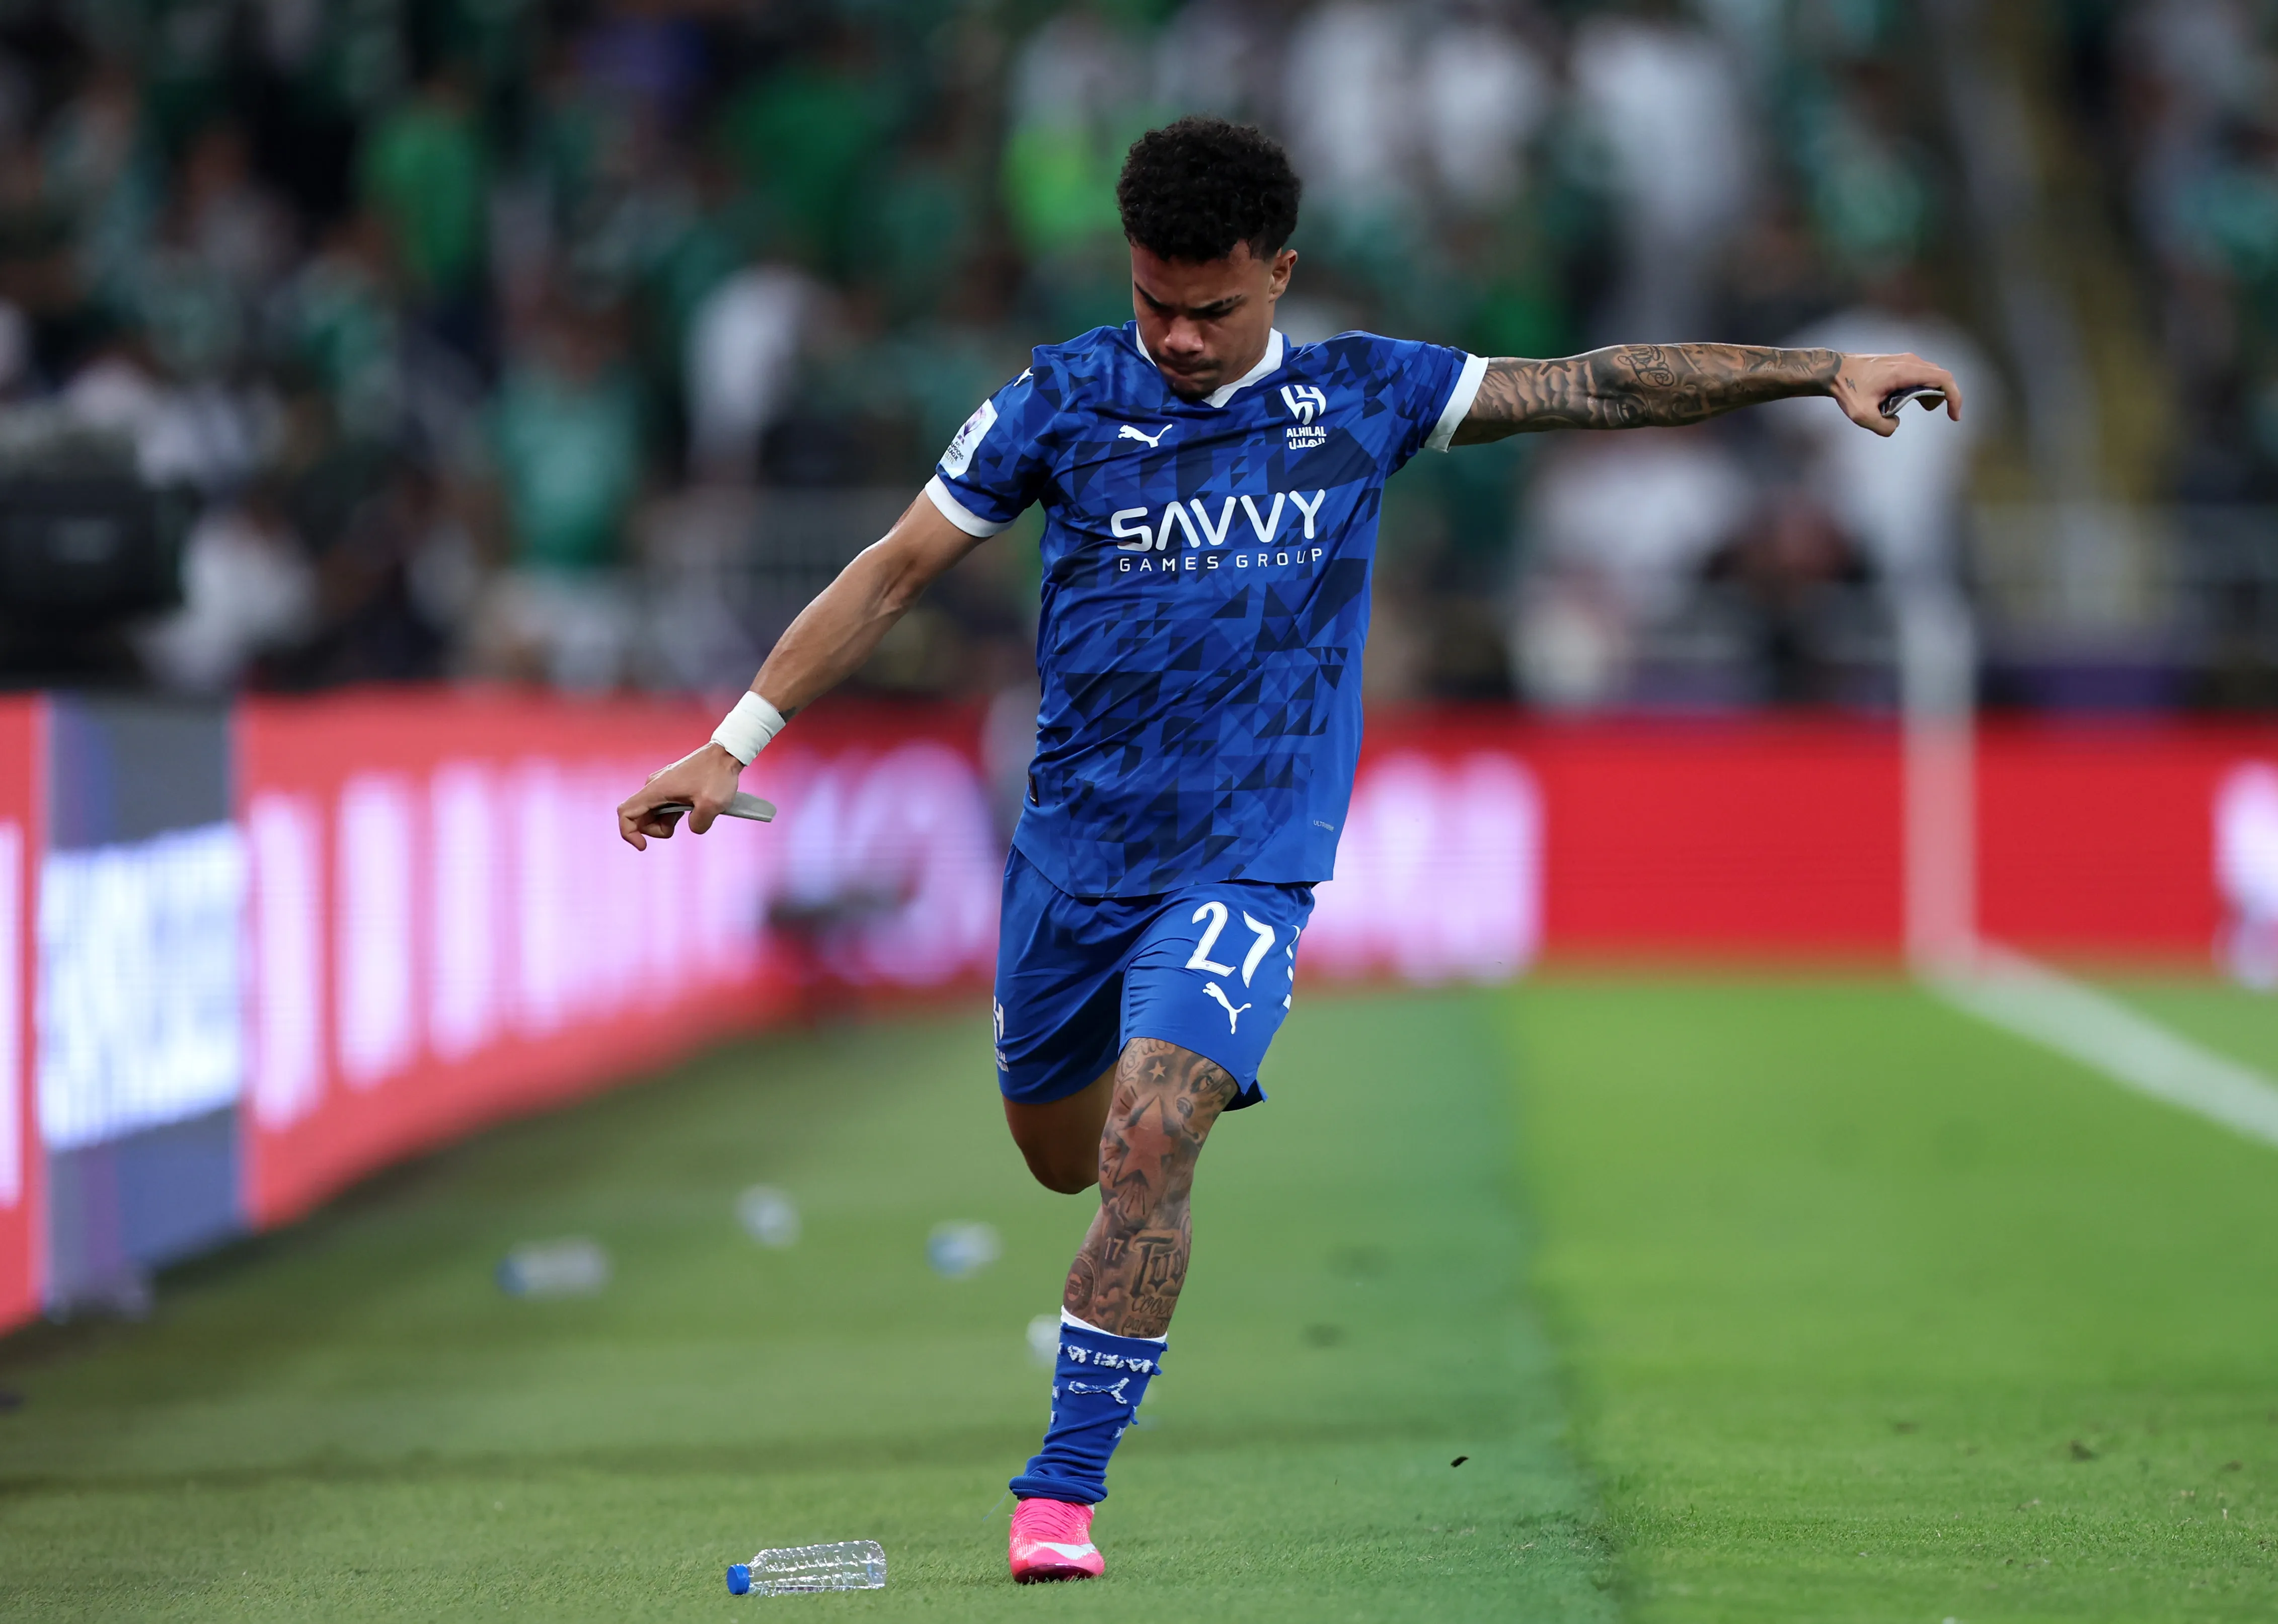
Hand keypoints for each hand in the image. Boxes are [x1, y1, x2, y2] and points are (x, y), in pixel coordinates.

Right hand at [617, 742, 742, 849]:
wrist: (726, 754)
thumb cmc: (718, 775)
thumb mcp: (712, 805)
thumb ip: (698, 824)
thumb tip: (693, 827)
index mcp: (656, 790)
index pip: (626, 813)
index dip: (628, 833)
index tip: (644, 846)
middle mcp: (654, 786)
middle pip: (639, 817)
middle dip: (655, 830)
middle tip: (677, 827)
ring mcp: (662, 786)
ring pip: (652, 813)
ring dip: (666, 823)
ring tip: (691, 814)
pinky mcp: (672, 786)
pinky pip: (663, 807)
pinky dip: (672, 815)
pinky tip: (691, 810)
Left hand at [1827, 352, 1963, 437]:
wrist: (1834, 370)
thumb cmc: (1847, 389)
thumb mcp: (1861, 415)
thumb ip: (1883, 426)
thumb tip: (1895, 424)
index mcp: (1905, 372)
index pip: (1943, 379)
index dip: (1955, 397)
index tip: (1954, 416)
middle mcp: (1910, 362)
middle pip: (1941, 377)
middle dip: (1942, 397)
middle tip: (1929, 411)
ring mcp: (1905, 360)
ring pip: (1931, 375)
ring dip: (1931, 393)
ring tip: (1918, 406)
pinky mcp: (1900, 362)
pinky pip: (1920, 374)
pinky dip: (1922, 387)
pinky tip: (1909, 399)